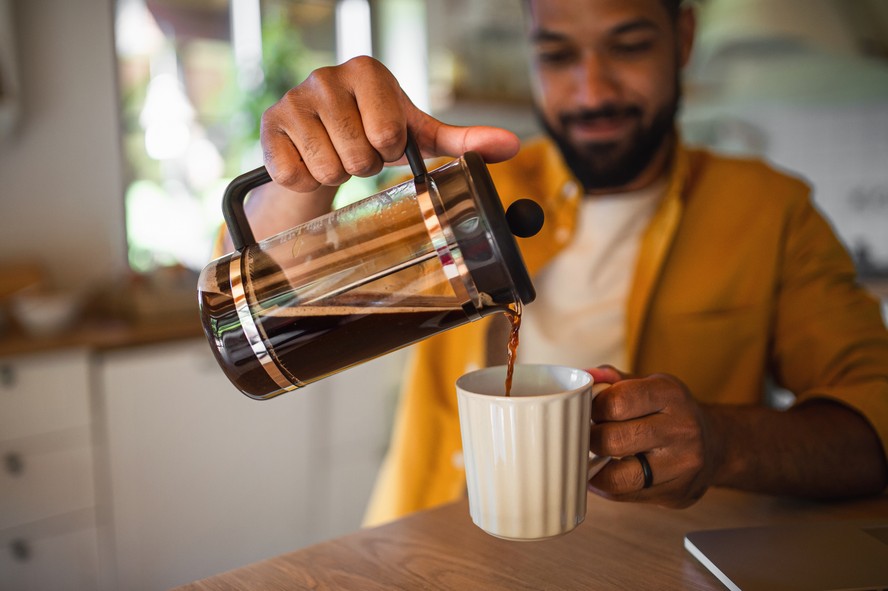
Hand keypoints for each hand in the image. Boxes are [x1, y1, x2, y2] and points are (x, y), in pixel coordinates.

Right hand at [260, 56, 520, 191]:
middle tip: (357, 151)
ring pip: (328, 169)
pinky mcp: (269, 127)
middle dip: (363, 166)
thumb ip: (462, 141)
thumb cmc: (373, 131)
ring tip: (334, 155)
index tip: (383, 140)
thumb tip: (512, 147)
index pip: (389, 135)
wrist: (318, 138)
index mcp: (367, 71)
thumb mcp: (417, 134)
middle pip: (360, 156)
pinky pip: (295, 176)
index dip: (389, 151)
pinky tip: (307, 160)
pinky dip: (305, 181)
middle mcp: (326, 77)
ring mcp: (294, 100)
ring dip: (335, 174)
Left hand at [585, 366, 718, 507]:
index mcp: (670, 394)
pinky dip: (606, 486)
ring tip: (593, 457)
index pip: (616, 402)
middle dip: (591, 439)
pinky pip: (625, 496)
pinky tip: (604, 474)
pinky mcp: (677, 493)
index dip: (592, 409)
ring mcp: (682, 465)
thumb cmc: (669, 412)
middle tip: (588, 436)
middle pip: (613, 440)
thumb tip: (585, 375)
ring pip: (618, 476)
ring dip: (595, 468)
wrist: (716, 445)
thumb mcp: (648, 385)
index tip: (588, 412)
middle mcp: (681, 428)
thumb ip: (613, 380)